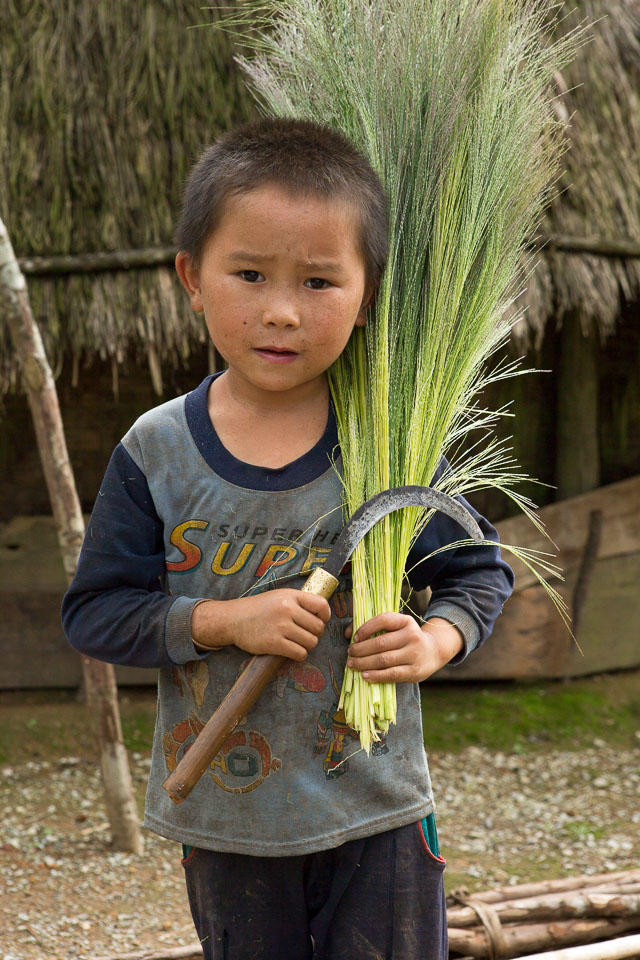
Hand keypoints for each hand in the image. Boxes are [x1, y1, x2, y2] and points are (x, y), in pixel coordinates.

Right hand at [191, 589, 330, 660]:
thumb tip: (322, 614)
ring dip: (307, 645)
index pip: (321, 605)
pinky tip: (291, 650)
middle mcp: (287, 610)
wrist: (233, 619)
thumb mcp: (279, 597)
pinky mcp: (274, 644)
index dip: (325, 615)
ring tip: (296, 642)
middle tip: (303, 634)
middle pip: (318, 627)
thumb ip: (299, 602)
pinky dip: (299, 654)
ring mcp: (281, 627)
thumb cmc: (259, 608)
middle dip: (314, 633)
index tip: (320, 620)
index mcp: (290, 596)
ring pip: (311, 642)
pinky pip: (299, 653)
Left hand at [345, 615, 463, 682]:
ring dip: (364, 663)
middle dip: (360, 649)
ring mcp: (414, 654)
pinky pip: (391, 674)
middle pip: (381, 643)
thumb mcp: (396, 627)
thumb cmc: (407, 638)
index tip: (355, 637)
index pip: (383, 620)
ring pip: (384, 660)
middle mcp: (412, 636)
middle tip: (350, 653)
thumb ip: (374, 626)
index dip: (366, 628)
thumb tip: (348, 633)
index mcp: (405, 621)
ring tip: (352, 664)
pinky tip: (365, 675)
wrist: (433, 652)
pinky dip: (376, 675)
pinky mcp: (414, 671)